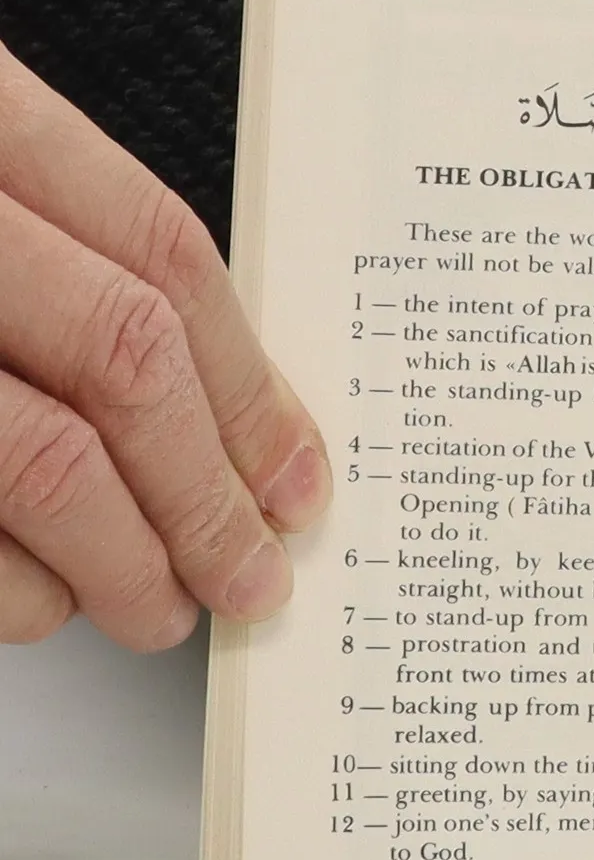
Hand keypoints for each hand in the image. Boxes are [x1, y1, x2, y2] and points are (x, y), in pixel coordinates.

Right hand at [0, 40, 329, 647]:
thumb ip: (50, 254)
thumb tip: (218, 407)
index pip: (157, 255)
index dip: (252, 382)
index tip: (299, 476)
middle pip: (122, 362)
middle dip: (209, 493)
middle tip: (253, 572)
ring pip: (41, 465)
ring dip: (123, 562)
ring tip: (160, 604)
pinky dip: (12, 593)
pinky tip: (36, 602)